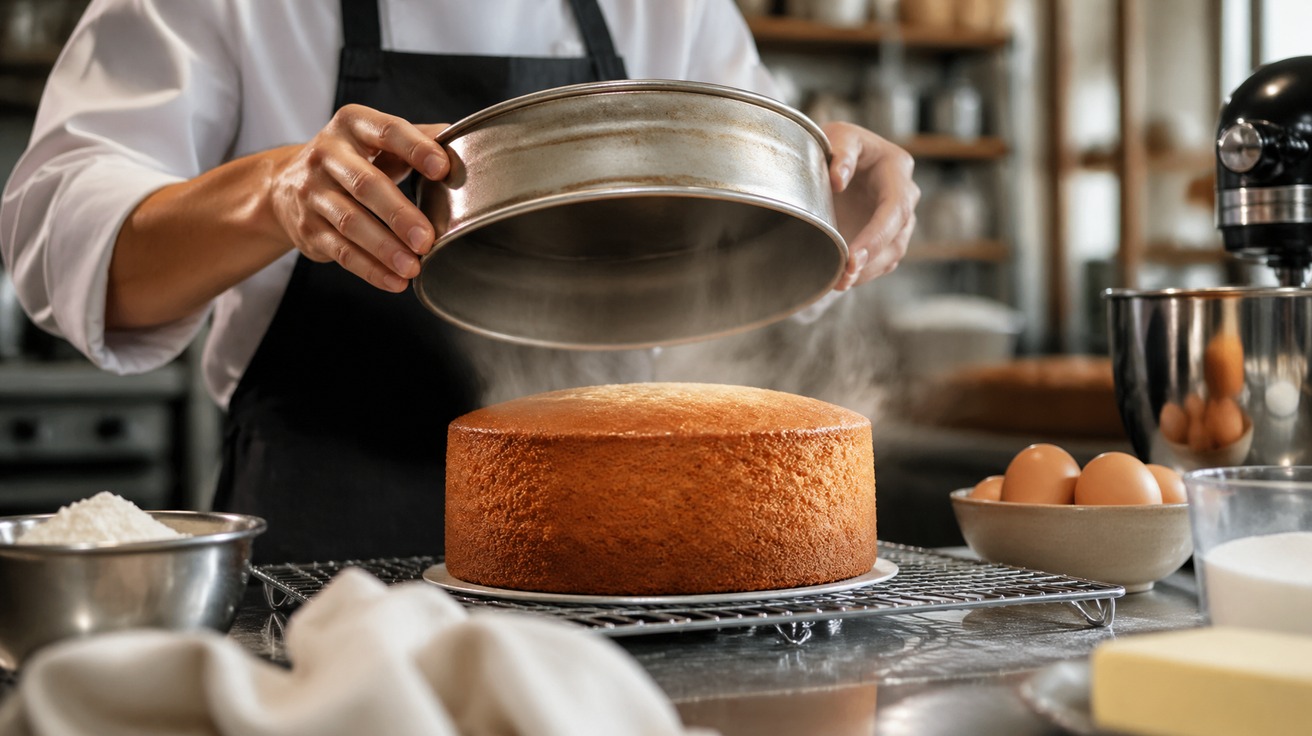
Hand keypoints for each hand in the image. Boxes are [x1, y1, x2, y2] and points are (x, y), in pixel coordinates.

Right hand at [270, 104, 448, 291]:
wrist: (285, 184)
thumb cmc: (352, 159)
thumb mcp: (377, 140)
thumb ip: (418, 138)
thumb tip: (466, 141)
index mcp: (352, 125)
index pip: (387, 131)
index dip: (415, 148)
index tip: (443, 168)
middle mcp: (326, 154)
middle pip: (365, 184)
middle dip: (399, 214)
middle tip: (427, 238)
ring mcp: (312, 192)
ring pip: (351, 222)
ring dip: (384, 248)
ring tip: (413, 267)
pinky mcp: (308, 228)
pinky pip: (341, 251)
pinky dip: (370, 269)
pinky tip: (395, 281)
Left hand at [822, 122, 918, 290]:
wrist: (834, 158)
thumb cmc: (838, 143)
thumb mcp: (837, 136)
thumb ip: (841, 152)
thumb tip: (839, 180)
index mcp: (896, 169)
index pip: (896, 207)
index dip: (877, 235)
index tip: (852, 255)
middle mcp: (904, 196)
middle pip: (898, 236)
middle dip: (872, 259)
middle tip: (845, 275)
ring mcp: (898, 219)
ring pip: (892, 254)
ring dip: (867, 272)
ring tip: (838, 283)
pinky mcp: (886, 237)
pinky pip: (881, 262)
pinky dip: (864, 274)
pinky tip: (842, 281)